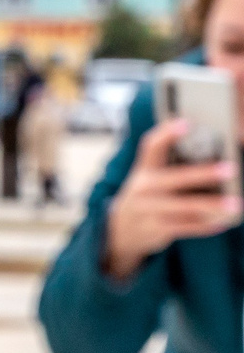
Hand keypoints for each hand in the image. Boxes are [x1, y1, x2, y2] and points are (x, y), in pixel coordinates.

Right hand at [104, 119, 240, 277]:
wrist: (120, 229)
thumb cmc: (145, 195)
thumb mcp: (147, 178)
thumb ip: (167, 164)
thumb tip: (208, 149)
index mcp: (143, 170)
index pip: (151, 147)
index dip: (167, 134)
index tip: (186, 122)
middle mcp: (143, 189)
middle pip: (174, 179)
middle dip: (203, 174)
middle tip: (230, 168)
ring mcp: (148, 210)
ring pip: (184, 207)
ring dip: (211, 205)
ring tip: (236, 203)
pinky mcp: (156, 229)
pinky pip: (185, 228)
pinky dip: (205, 226)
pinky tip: (223, 223)